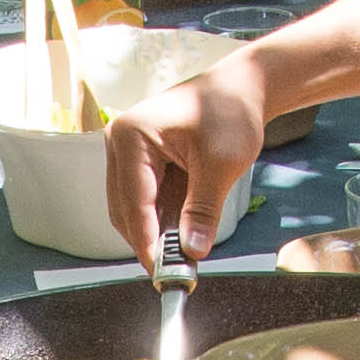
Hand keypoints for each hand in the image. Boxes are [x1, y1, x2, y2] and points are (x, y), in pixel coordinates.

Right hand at [104, 53, 272, 262]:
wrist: (241, 87)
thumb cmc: (231, 111)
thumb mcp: (221, 164)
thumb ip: (203, 210)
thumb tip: (191, 251)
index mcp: (132, 136)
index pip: (134, 202)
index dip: (147, 241)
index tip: (162, 272)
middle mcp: (119, 141)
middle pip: (124, 208)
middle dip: (148, 240)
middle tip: (173, 271)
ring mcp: (125, 150)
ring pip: (130, 208)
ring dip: (153, 232)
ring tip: (180, 255)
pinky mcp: (138, 159)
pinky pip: (142, 199)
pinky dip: (158, 219)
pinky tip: (179, 233)